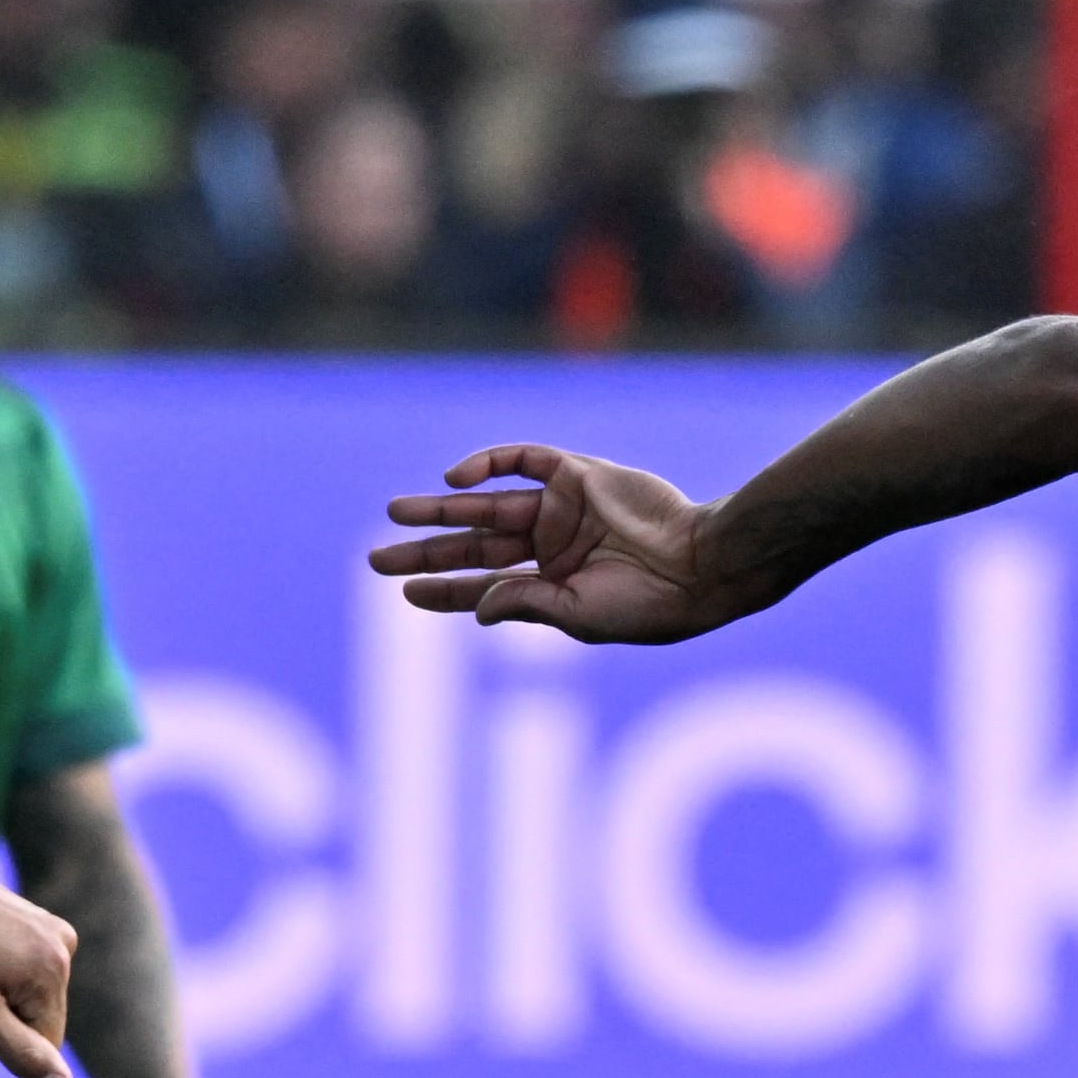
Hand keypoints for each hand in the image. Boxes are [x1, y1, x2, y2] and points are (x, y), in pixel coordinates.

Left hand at [369, 446, 732, 641]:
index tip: (405, 591)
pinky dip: (487, 465)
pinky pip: (522, 462)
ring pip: (487, 506)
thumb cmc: (648, 606)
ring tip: (394, 513)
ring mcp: (563, 509)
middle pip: (475, 547)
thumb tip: (477, 608)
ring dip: (442, 509)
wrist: (699, 563)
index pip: (485, 587)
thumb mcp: (578, 615)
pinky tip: (455, 480)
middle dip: (427, 550)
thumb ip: (526, 604)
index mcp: (553, 587)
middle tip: (378, 557)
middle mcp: (552, 547)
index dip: (443, 590)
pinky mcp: (577, 474)